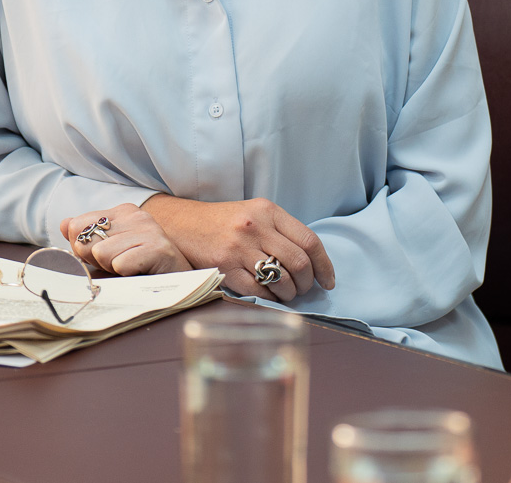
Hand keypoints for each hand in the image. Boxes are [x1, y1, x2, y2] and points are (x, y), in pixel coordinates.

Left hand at [59, 204, 193, 275]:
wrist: (179, 285)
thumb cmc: (141, 270)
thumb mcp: (108, 253)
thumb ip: (86, 239)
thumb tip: (65, 223)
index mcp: (123, 212)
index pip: (78, 224)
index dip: (82, 248)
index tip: (103, 258)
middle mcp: (137, 215)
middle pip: (86, 240)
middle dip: (96, 260)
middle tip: (119, 266)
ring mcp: (149, 230)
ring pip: (101, 253)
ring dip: (113, 268)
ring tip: (132, 270)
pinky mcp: (158, 248)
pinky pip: (120, 264)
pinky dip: (126, 275)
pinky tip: (142, 273)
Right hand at [142, 196, 336, 302]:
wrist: (182, 224)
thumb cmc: (224, 222)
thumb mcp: (255, 214)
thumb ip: (281, 232)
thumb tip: (312, 264)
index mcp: (268, 211)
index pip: (309, 240)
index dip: (324, 265)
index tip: (327, 282)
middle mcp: (255, 227)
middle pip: (299, 263)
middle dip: (306, 283)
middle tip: (302, 289)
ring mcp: (239, 248)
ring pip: (280, 279)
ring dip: (288, 294)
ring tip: (284, 294)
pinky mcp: (224, 267)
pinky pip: (257, 291)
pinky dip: (268, 299)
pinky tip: (267, 296)